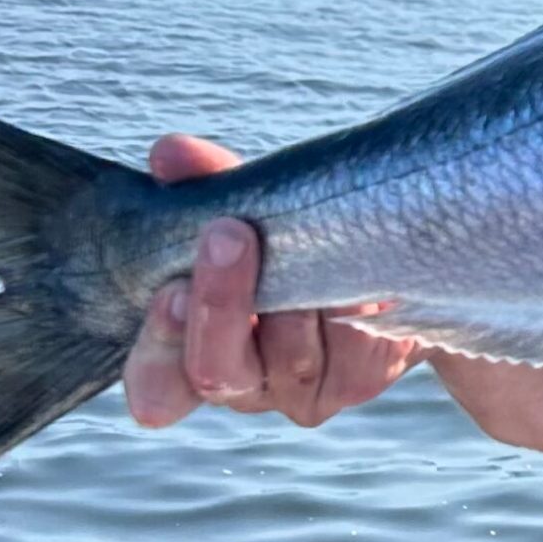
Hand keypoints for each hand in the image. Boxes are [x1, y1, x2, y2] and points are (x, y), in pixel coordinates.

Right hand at [123, 134, 421, 430]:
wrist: (387, 255)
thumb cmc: (297, 233)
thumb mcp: (252, 207)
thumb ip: (208, 183)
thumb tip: (170, 152)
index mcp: (193, 349)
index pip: (155, 386)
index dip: (158, 347)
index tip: (171, 290)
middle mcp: (241, 381)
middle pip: (216, 372)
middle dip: (220, 303)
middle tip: (229, 235)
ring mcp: (299, 389)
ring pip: (288, 358)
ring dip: (296, 299)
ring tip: (315, 241)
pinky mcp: (357, 380)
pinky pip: (350, 350)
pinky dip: (352, 306)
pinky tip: (362, 276)